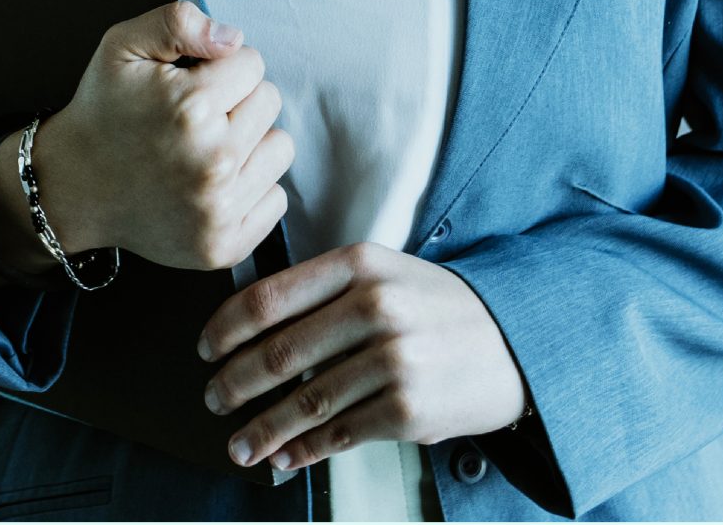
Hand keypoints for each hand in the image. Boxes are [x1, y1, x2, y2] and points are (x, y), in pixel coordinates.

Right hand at [0, 3, 292, 276]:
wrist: (72, 189)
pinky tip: (210, 184)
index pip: (253, 63)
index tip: (190, 83)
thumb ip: (178, 22)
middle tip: (194, 118)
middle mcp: (210, 161)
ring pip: (279, 148)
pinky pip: (276, 198)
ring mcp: (218, 210)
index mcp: (189, 107)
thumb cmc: (102, 111)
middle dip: (237, 101)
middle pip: (270, 102)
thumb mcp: (121, 46)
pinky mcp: (223, 246)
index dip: (221, 67)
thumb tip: (234, 38)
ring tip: (204, 148)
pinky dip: (251, 188)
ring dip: (249, 143)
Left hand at [199, 243, 527, 473]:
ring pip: (305, 401)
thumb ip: (326, 292)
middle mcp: (376, 307)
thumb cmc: (438, 308)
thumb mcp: (388, 275)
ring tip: (239, 445)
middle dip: (235, 383)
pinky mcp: (409, 408)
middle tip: (214, 399)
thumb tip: (253, 331)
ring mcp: (394, 359)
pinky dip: (305, 450)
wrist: (516, 342)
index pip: (270, 297)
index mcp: (362, 265)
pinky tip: (287, 457)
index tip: (206, 349)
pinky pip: (340, 433)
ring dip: (263, 429)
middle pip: (280, 353)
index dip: (226, 328)